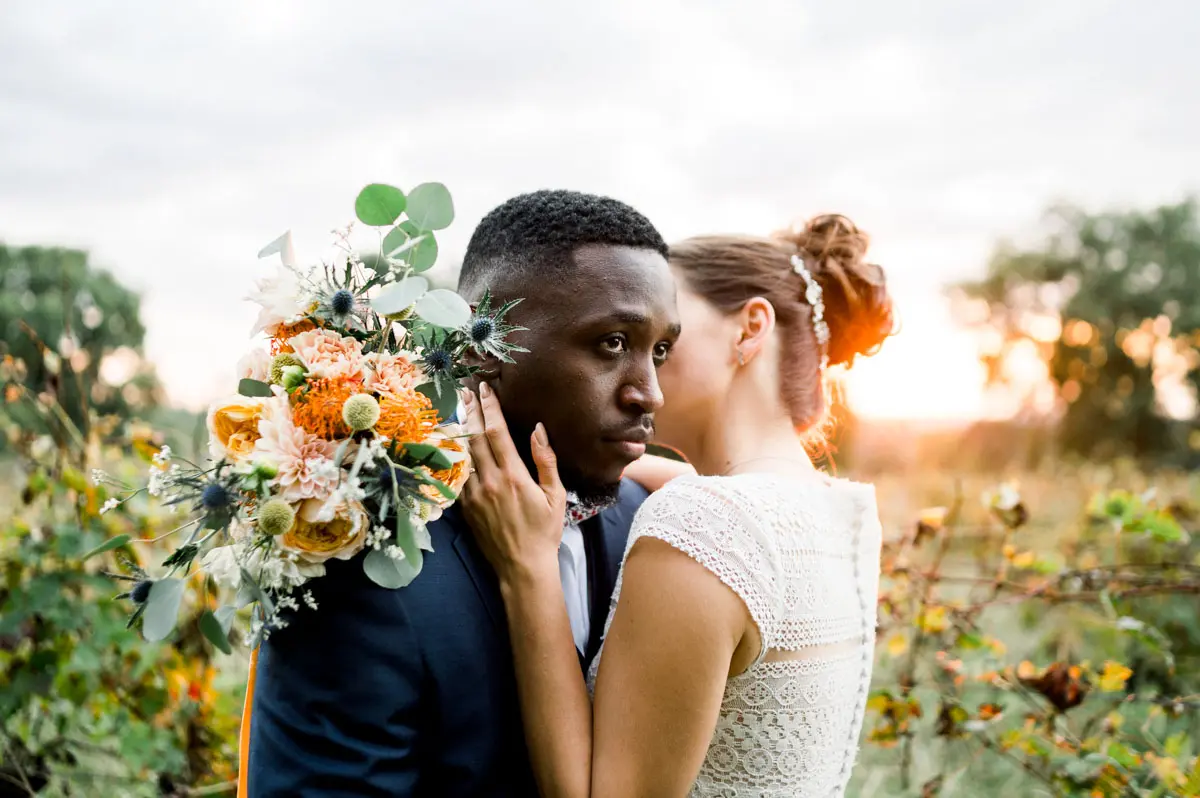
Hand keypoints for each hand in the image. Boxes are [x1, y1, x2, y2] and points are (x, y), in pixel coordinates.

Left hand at [460, 383, 566, 586]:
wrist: (523, 566)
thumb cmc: (545, 531)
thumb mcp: (555, 495)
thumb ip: (546, 460)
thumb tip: (538, 429)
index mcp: (513, 476)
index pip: (497, 432)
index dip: (490, 407)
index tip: (486, 389)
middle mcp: (490, 482)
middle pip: (474, 437)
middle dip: (470, 411)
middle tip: (466, 390)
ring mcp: (474, 495)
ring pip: (462, 454)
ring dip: (460, 430)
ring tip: (458, 409)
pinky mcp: (465, 507)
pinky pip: (457, 475)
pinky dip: (455, 455)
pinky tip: (454, 444)